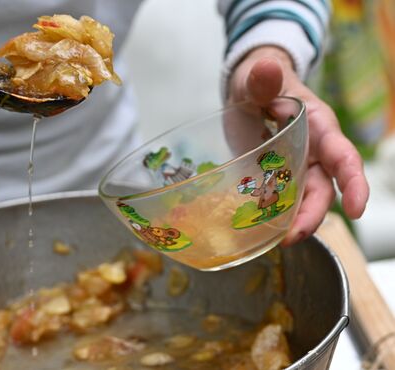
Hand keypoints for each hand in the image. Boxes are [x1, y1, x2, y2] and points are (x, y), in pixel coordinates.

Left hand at [228, 46, 368, 244]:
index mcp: (317, 126)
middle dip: (312, 215)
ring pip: (302, 200)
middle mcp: (312, 150)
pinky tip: (260, 229)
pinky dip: (274, 214)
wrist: (246, 89)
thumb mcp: (256, 78)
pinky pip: (280, 199)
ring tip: (274, 239)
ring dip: (293, 221)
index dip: (353, 183)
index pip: (342, 157)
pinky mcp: (276, 174)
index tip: (356, 208)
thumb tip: (267, 69)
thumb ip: (262, 78)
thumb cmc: (258, 80)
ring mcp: (295, 165)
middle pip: (322, 189)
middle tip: (290, 237)